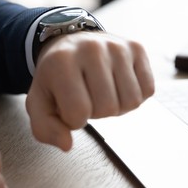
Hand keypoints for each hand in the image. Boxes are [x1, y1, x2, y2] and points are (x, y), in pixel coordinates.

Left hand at [26, 32, 154, 150]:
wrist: (71, 43)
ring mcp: (116, 46)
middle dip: (96, 112)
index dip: (74, 120)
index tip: (69, 106)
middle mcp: (90, 49)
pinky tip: (118, 84)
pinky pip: (148, 90)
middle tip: (87, 97)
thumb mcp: (39, 102)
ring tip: (102, 92)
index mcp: (60, 62)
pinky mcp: (137, 48)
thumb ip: (45, 128)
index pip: (78, 112)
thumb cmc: (56, 78)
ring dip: (117, 106)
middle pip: (107, 108)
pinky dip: (134, 95)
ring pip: (131, 101)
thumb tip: (67, 145)